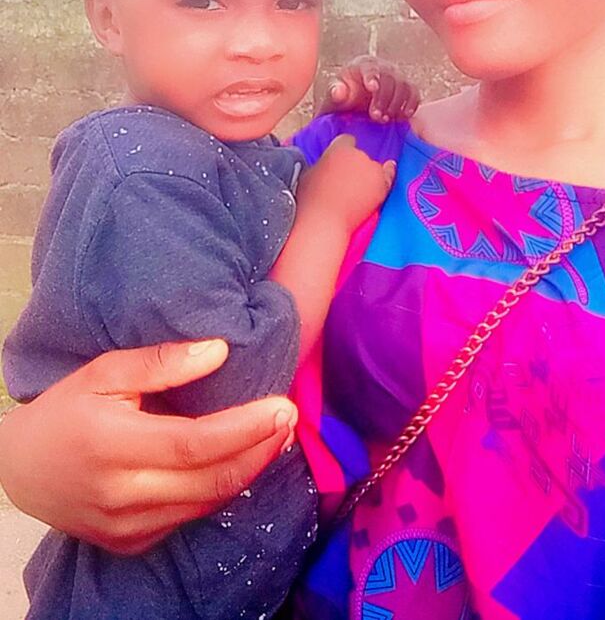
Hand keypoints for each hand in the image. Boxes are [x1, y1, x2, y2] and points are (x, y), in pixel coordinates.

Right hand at [0, 340, 296, 555]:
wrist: (18, 468)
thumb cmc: (65, 410)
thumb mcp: (103, 372)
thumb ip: (161, 362)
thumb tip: (218, 351)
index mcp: (114, 445)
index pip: (196, 443)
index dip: (245, 428)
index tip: (282, 405)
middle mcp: (122, 493)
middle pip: (210, 479)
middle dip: (260, 449)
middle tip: (289, 418)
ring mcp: (127, 526)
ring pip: (205, 502)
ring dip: (247, 470)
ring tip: (274, 435)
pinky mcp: (130, 542)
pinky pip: (188, 518)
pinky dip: (217, 489)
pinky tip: (237, 462)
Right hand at [297, 133, 395, 233]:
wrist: (325, 220)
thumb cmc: (311, 199)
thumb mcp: (309, 173)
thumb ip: (322, 164)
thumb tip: (325, 166)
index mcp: (338, 149)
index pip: (346, 140)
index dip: (344, 150)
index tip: (342, 159)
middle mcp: (357, 155)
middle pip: (360, 155)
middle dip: (354, 164)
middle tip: (346, 180)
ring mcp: (372, 169)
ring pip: (373, 166)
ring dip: (368, 173)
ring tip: (359, 188)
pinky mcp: (381, 185)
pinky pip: (388, 175)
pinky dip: (387, 174)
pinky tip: (390, 169)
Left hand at [320, 55, 419, 121]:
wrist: (356, 103)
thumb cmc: (345, 96)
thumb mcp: (335, 95)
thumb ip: (335, 92)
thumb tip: (338, 91)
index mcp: (364, 64)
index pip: (370, 68)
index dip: (372, 77)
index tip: (372, 88)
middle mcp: (383, 67)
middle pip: (389, 78)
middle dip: (384, 98)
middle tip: (376, 116)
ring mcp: (397, 77)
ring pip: (404, 86)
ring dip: (397, 104)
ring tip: (386, 119)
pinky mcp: (407, 89)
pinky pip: (414, 93)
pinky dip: (412, 105)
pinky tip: (403, 116)